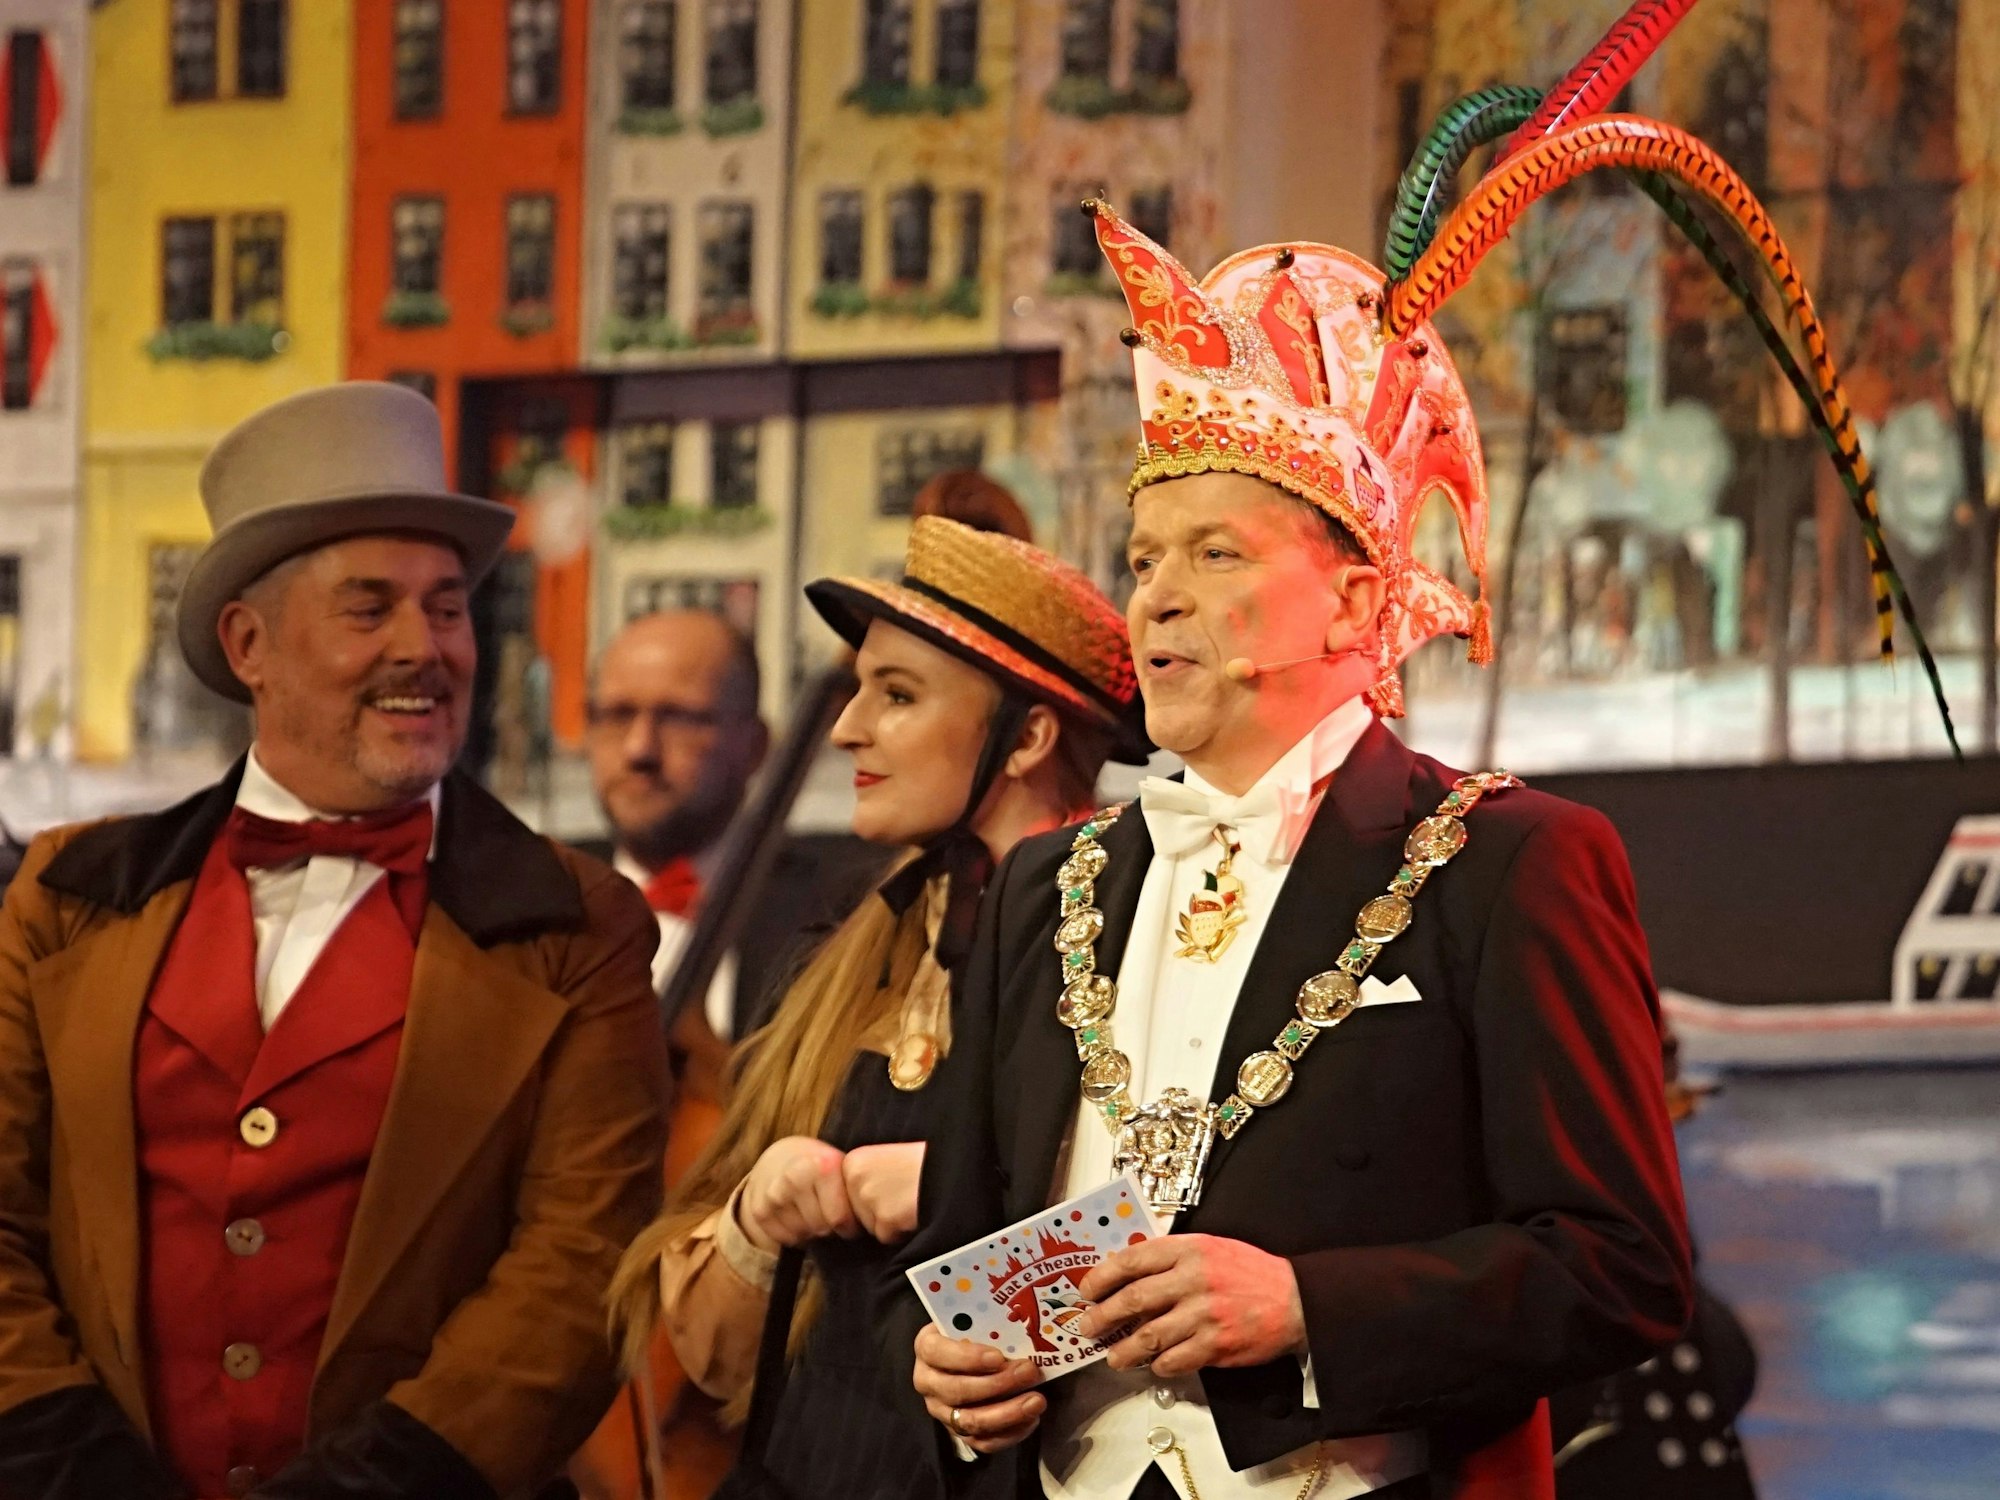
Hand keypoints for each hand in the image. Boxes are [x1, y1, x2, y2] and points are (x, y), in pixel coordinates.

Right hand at [737, 1136, 857, 1251]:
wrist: (781, 1157)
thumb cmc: (821, 1167)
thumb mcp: (841, 1167)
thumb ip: (855, 1191)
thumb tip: (874, 1225)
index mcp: (822, 1166)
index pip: (840, 1219)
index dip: (850, 1227)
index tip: (851, 1222)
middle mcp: (795, 1178)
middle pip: (821, 1229)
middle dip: (831, 1229)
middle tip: (831, 1217)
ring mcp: (774, 1194)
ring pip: (803, 1235)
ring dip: (813, 1232)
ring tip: (815, 1214)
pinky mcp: (760, 1209)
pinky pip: (785, 1239)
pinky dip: (795, 1235)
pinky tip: (799, 1218)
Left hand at [843, 1141, 924, 1242]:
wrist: (954, 1167)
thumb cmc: (926, 1162)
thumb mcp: (888, 1159)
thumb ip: (868, 1178)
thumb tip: (854, 1204)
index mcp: (853, 1161)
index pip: (848, 1198)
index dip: (875, 1199)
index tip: (894, 1185)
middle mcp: (855, 1179)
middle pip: (859, 1215)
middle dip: (881, 1212)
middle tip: (906, 1193)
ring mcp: (869, 1199)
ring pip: (873, 1227)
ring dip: (893, 1221)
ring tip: (913, 1199)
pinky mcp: (886, 1219)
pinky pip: (889, 1237)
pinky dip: (903, 1230)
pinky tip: (917, 1210)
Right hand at [912, 1324, 1044, 1453]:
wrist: (969, 1356)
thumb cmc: (975, 1332)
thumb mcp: (976, 1320)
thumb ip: (988, 1322)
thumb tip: (1018, 1321)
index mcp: (927, 1348)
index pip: (938, 1353)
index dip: (968, 1357)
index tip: (998, 1357)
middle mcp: (928, 1382)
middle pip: (957, 1391)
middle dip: (998, 1384)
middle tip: (1030, 1372)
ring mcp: (942, 1411)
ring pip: (971, 1421)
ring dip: (1008, 1413)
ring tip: (1037, 1401)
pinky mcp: (959, 1432)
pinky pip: (983, 1442)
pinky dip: (1009, 1434)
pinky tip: (1031, 1420)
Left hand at [1076, 1234, 1305, 1378]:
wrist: (1295, 1299)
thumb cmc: (1250, 1272)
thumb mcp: (1210, 1246)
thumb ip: (1172, 1255)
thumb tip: (1129, 1267)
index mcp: (1189, 1249)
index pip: (1132, 1260)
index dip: (1102, 1276)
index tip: (1087, 1289)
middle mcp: (1193, 1280)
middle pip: (1133, 1299)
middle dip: (1103, 1316)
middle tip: (1089, 1327)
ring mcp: (1203, 1314)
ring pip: (1148, 1336)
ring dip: (1124, 1350)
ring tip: (1113, 1357)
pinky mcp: (1215, 1345)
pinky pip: (1173, 1360)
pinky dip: (1158, 1365)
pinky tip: (1154, 1364)